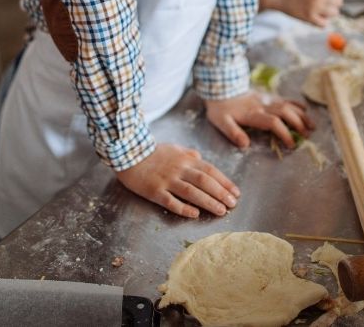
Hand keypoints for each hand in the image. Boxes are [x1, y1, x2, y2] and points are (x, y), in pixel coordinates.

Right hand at [116, 143, 238, 218]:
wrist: (128, 154)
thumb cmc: (153, 153)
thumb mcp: (174, 148)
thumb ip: (189, 154)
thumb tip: (201, 158)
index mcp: (185, 159)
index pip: (210, 170)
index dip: (224, 182)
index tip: (236, 193)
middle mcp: (179, 169)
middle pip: (204, 181)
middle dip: (221, 193)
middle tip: (233, 204)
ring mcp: (166, 180)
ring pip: (191, 192)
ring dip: (208, 202)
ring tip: (221, 211)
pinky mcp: (154, 191)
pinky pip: (171, 201)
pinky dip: (183, 208)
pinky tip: (195, 214)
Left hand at [205, 91, 313, 149]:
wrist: (220, 88)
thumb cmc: (220, 109)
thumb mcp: (221, 122)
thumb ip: (233, 132)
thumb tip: (245, 144)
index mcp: (253, 114)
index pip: (273, 122)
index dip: (284, 133)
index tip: (291, 145)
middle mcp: (263, 105)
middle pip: (285, 113)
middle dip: (298, 124)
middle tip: (307, 136)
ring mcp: (267, 99)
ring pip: (288, 105)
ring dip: (301, 115)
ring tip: (312, 126)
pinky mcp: (267, 96)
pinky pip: (284, 98)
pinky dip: (296, 104)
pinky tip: (304, 109)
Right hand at [275, 0, 342, 26]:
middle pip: (339, 2)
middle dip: (333, 4)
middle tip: (325, 6)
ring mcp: (314, 6)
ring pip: (334, 13)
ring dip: (329, 14)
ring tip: (320, 12)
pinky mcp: (308, 17)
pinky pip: (324, 24)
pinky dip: (322, 22)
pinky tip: (316, 19)